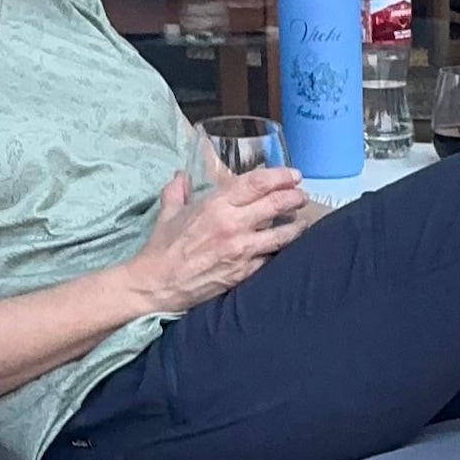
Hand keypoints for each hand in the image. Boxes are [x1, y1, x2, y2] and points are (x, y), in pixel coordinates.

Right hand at [129, 155, 309, 316]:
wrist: (157, 284)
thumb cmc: (162, 248)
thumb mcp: (168, 213)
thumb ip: (178, 190)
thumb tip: (181, 175)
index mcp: (215, 205)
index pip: (257, 183)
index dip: (280, 176)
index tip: (293, 175)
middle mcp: (233, 224)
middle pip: (277, 204)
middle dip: (295, 197)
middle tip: (301, 196)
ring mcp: (242, 249)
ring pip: (283, 234)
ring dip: (297, 225)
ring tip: (301, 221)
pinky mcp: (245, 271)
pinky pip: (272, 257)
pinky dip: (282, 250)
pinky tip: (286, 247)